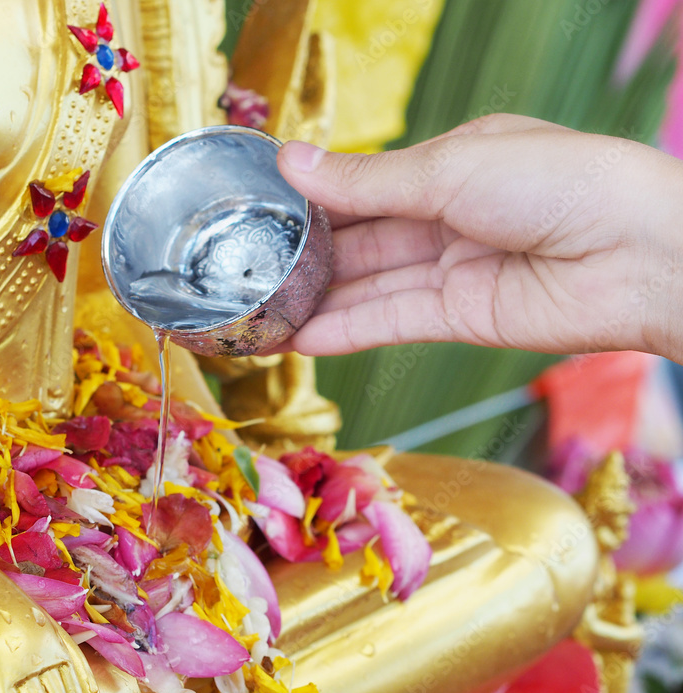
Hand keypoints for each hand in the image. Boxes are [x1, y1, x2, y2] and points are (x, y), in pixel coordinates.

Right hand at [274, 114, 682, 360]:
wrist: (642, 256)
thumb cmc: (561, 183)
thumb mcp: (451, 167)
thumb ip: (367, 181)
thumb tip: (291, 162)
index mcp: (451, 163)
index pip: (363, 183)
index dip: (311, 198)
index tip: (256, 209)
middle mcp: (447, 216)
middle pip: (359, 239)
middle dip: (305, 256)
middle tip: (244, 271)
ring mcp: (452, 270)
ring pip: (367, 285)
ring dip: (314, 301)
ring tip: (257, 315)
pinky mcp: (460, 318)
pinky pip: (390, 321)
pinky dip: (345, 330)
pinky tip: (298, 337)